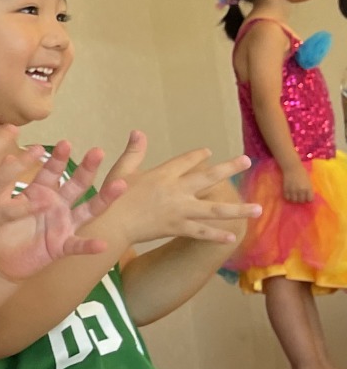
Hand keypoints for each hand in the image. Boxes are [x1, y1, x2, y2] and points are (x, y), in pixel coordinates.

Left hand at [0, 142, 124, 280]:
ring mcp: (63, 225)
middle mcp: (57, 205)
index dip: (58, 158)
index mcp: (41, 192)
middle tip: (98, 151)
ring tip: (121, 184)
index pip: (52, 171)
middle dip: (87, 168)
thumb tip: (8, 157)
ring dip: (104, 198)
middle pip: (77, 184)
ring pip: (88, 209)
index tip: (65, 143)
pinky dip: (89, 245)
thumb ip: (4, 184)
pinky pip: (77, 246)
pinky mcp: (61, 246)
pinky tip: (102, 244)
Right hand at [101, 132, 259, 241]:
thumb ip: (133, 152)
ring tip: (258, 209)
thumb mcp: (121, 171)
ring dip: (238, 209)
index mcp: (163, 174)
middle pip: (209, 178)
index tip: (208, 152)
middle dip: (229, 168)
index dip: (198, 156)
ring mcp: (179, 210)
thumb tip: (138, 131)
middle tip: (246, 161)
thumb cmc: (111, 198)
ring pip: (214, 210)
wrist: (111, 224)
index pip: (186, 161)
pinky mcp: (177, 228)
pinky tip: (232, 236)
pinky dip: (216, 235)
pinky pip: (201, 232)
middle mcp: (176, 190)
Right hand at [283, 159, 315, 204]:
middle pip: (301, 201)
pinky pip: (287, 198)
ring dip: (295, 199)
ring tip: (295, 196)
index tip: (307, 197)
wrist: (292, 168)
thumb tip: (308, 196)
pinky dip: (289, 197)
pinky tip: (290, 194)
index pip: (310, 199)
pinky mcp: (286, 190)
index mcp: (308, 188)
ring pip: (294, 200)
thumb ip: (309, 189)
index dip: (309, 199)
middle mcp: (301, 190)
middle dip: (302, 199)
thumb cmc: (302, 173)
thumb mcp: (309, 181)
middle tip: (301, 196)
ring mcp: (293, 190)